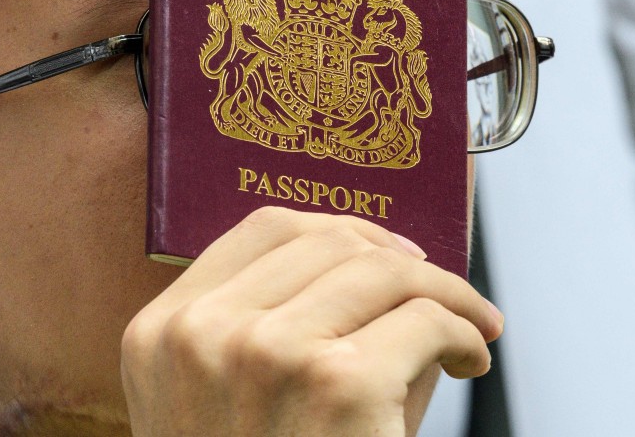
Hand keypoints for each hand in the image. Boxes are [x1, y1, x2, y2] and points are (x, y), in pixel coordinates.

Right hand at [121, 207, 502, 436]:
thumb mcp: (239, 405)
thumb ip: (293, 325)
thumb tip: (395, 262)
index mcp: (163, 334)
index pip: (265, 231)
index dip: (341, 230)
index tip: (388, 252)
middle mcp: (204, 335)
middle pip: (331, 243)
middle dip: (402, 261)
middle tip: (444, 294)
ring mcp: (268, 354)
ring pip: (385, 270)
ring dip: (447, 293)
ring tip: (470, 326)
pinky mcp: (339, 385)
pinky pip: (426, 321)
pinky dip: (465, 334)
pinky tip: (470, 361)